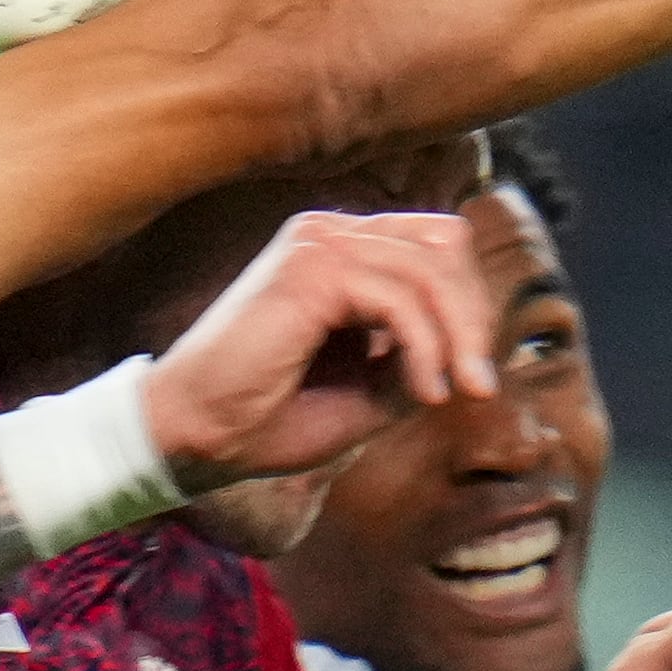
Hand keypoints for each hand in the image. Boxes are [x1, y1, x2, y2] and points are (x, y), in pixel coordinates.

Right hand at [141, 210, 493, 488]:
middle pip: (445, 243)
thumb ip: (419, 355)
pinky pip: (401, 298)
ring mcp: (317, 243)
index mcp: (341, 251)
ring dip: (456, 338)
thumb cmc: (268, 418)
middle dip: (473, 317)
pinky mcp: (309, 269)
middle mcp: (329, 234)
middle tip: (478, 388)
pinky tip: (423, 393)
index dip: (468, 305)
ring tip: (450, 396)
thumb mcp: (369, 389)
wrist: (193, 437)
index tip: (474, 378)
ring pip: (430, 268)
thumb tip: (473, 345)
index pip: (437, 246)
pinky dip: (425, 348)